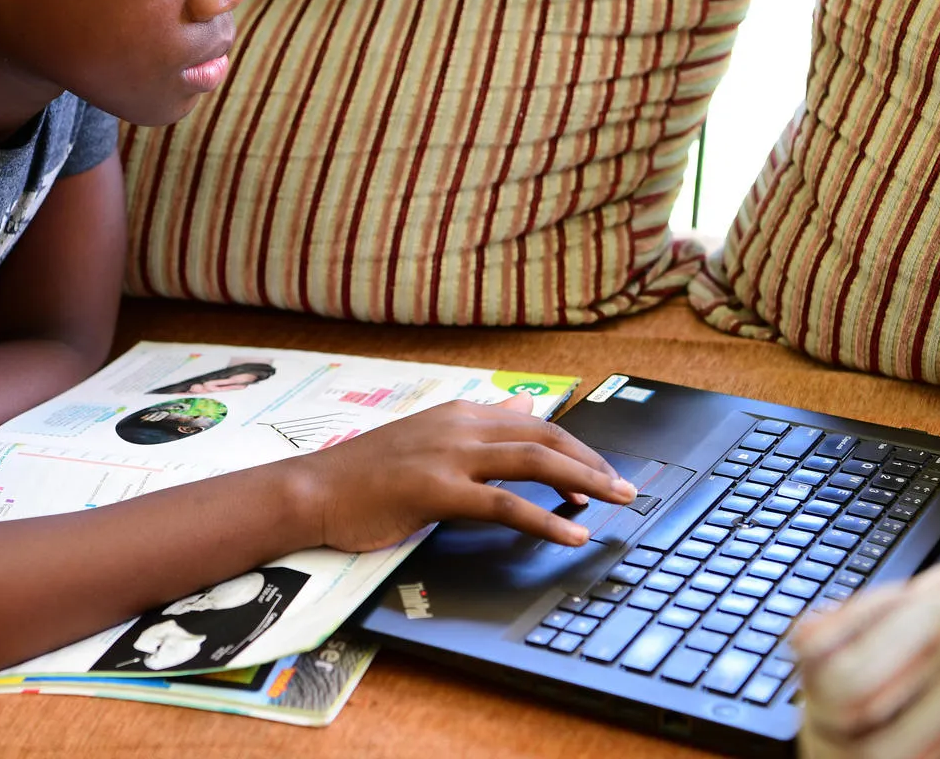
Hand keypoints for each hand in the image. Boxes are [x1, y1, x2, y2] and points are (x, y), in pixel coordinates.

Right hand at [298, 394, 635, 552]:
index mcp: (459, 413)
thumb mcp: (428, 437)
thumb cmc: (365, 473)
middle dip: (592, 462)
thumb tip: (522, 406)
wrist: (312, 490)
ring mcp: (448, 455)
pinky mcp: (437, 490)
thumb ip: (478, 425)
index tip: (600, 474)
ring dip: (583, 481)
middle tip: (626, 489)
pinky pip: (505, 504)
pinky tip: (571, 534)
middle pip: (544, 437)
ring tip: (615, 503)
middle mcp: (460, 425)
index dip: (574, 448)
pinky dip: (545, 518)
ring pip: (534, 460)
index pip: (534, 423)